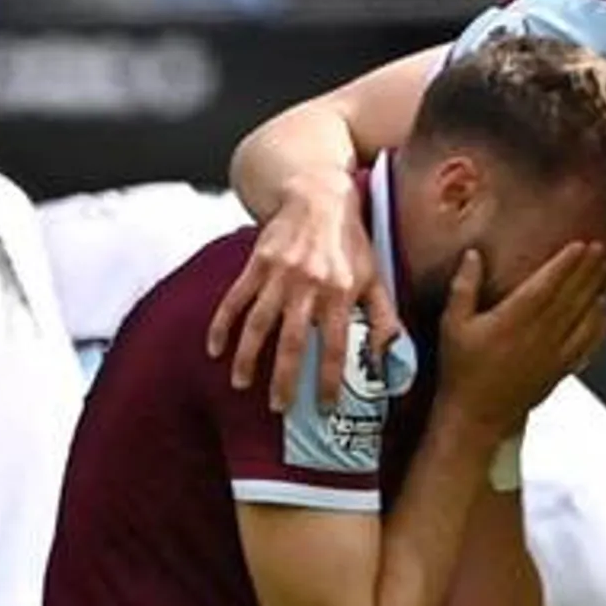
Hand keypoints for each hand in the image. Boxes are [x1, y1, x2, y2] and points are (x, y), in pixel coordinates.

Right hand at [211, 171, 394, 412]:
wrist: (319, 197)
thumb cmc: (351, 243)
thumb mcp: (375, 277)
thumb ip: (383, 318)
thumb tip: (390, 359)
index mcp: (340, 293)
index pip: (335, 347)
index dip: (330, 381)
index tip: (324, 408)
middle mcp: (309, 286)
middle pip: (293, 342)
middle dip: (284, 379)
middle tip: (278, 407)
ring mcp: (279, 275)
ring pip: (259, 324)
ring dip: (248, 357)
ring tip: (242, 385)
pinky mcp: (257, 264)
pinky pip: (235, 299)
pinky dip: (222, 324)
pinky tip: (215, 349)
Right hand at [436, 242, 605, 424]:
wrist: (476, 417)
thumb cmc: (461, 370)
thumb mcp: (452, 325)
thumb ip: (464, 287)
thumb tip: (473, 254)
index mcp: (514, 319)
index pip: (547, 283)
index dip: (566, 262)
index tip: (579, 244)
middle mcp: (540, 333)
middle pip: (571, 295)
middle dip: (587, 269)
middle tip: (599, 247)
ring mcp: (554, 353)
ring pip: (584, 315)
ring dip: (596, 289)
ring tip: (605, 268)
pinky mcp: (561, 370)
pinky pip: (588, 342)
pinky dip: (600, 323)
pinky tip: (605, 309)